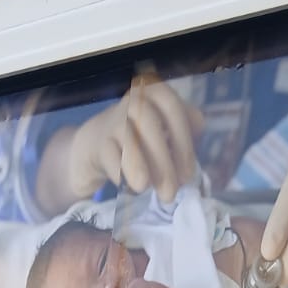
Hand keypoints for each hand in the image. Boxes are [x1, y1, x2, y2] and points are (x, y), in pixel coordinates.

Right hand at [64, 73, 203, 204]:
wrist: (98, 143)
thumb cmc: (143, 136)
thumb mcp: (167, 130)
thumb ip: (185, 137)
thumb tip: (189, 163)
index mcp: (157, 94)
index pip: (174, 110)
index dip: (183, 143)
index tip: (188, 175)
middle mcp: (135, 101)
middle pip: (150, 124)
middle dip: (163, 161)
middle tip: (170, 194)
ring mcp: (113, 120)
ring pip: (128, 138)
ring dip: (138, 165)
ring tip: (145, 188)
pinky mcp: (98, 142)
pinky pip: (109, 156)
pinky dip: (120, 172)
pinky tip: (129, 187)